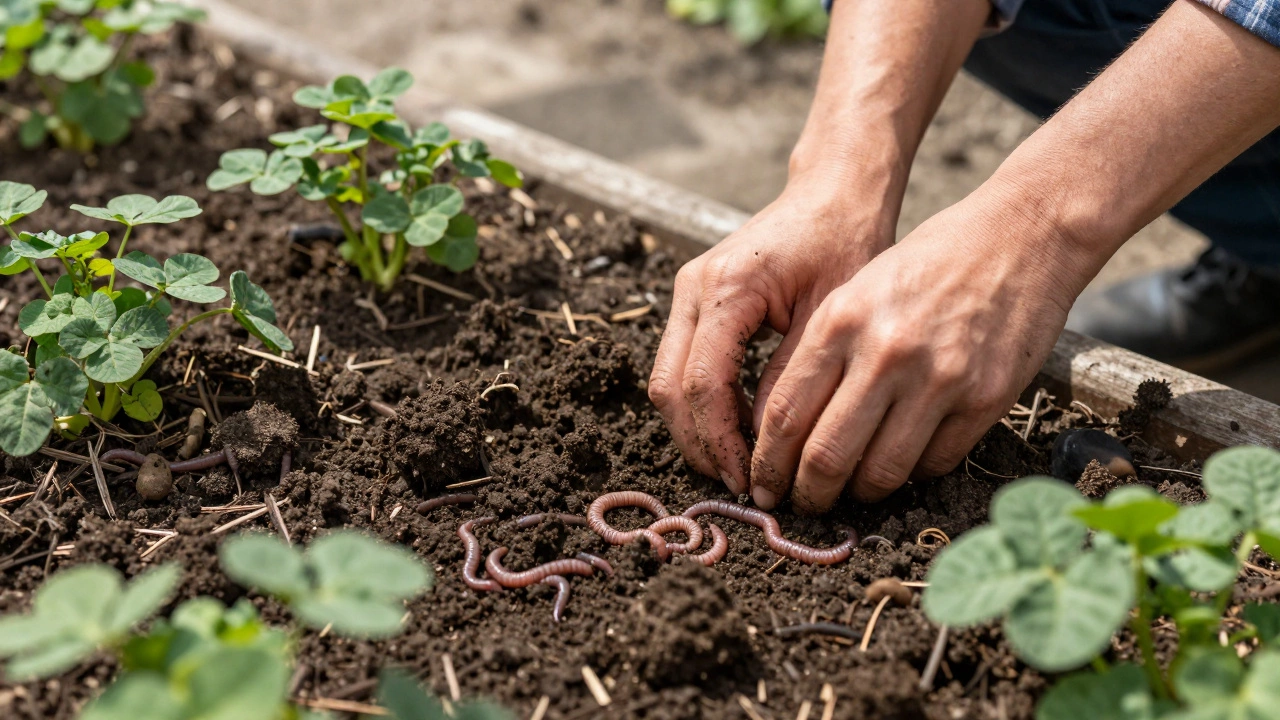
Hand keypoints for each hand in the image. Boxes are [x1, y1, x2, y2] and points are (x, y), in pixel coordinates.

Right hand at [648, 175, 895, 494]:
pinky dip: (703, 405)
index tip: (749, 479)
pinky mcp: (694, 302)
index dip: (721, 440)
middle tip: (742, 483)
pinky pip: (681, 366)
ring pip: (665, 382)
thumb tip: (770, 449)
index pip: (702, 383)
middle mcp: (693, 288)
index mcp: (726, 287)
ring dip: (698, 429)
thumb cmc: (845, 244)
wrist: (833, 194)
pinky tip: (742, 428)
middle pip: (668, 388)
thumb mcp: (830, 318)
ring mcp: (686, 294)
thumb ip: (793, 380)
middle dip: (701, 443)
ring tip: (742, 464)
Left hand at [749, 187, 1087, 511]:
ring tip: (851, 491)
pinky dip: (912, 474)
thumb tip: (784, 430)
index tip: (763, 484)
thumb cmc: (929, 263)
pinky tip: (903, 463)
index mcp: (840, 320)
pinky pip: (933, 463)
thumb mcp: (859, 289)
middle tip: (803, 504)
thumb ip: (823, 352)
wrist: (1021, 235)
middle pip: (825, 455)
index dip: (767, 462)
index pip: (783, 414)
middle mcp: (885, 352)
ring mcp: (938, 379)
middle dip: (806, 493)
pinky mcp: (984, 399)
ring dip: (859, 493)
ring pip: (880, 472)